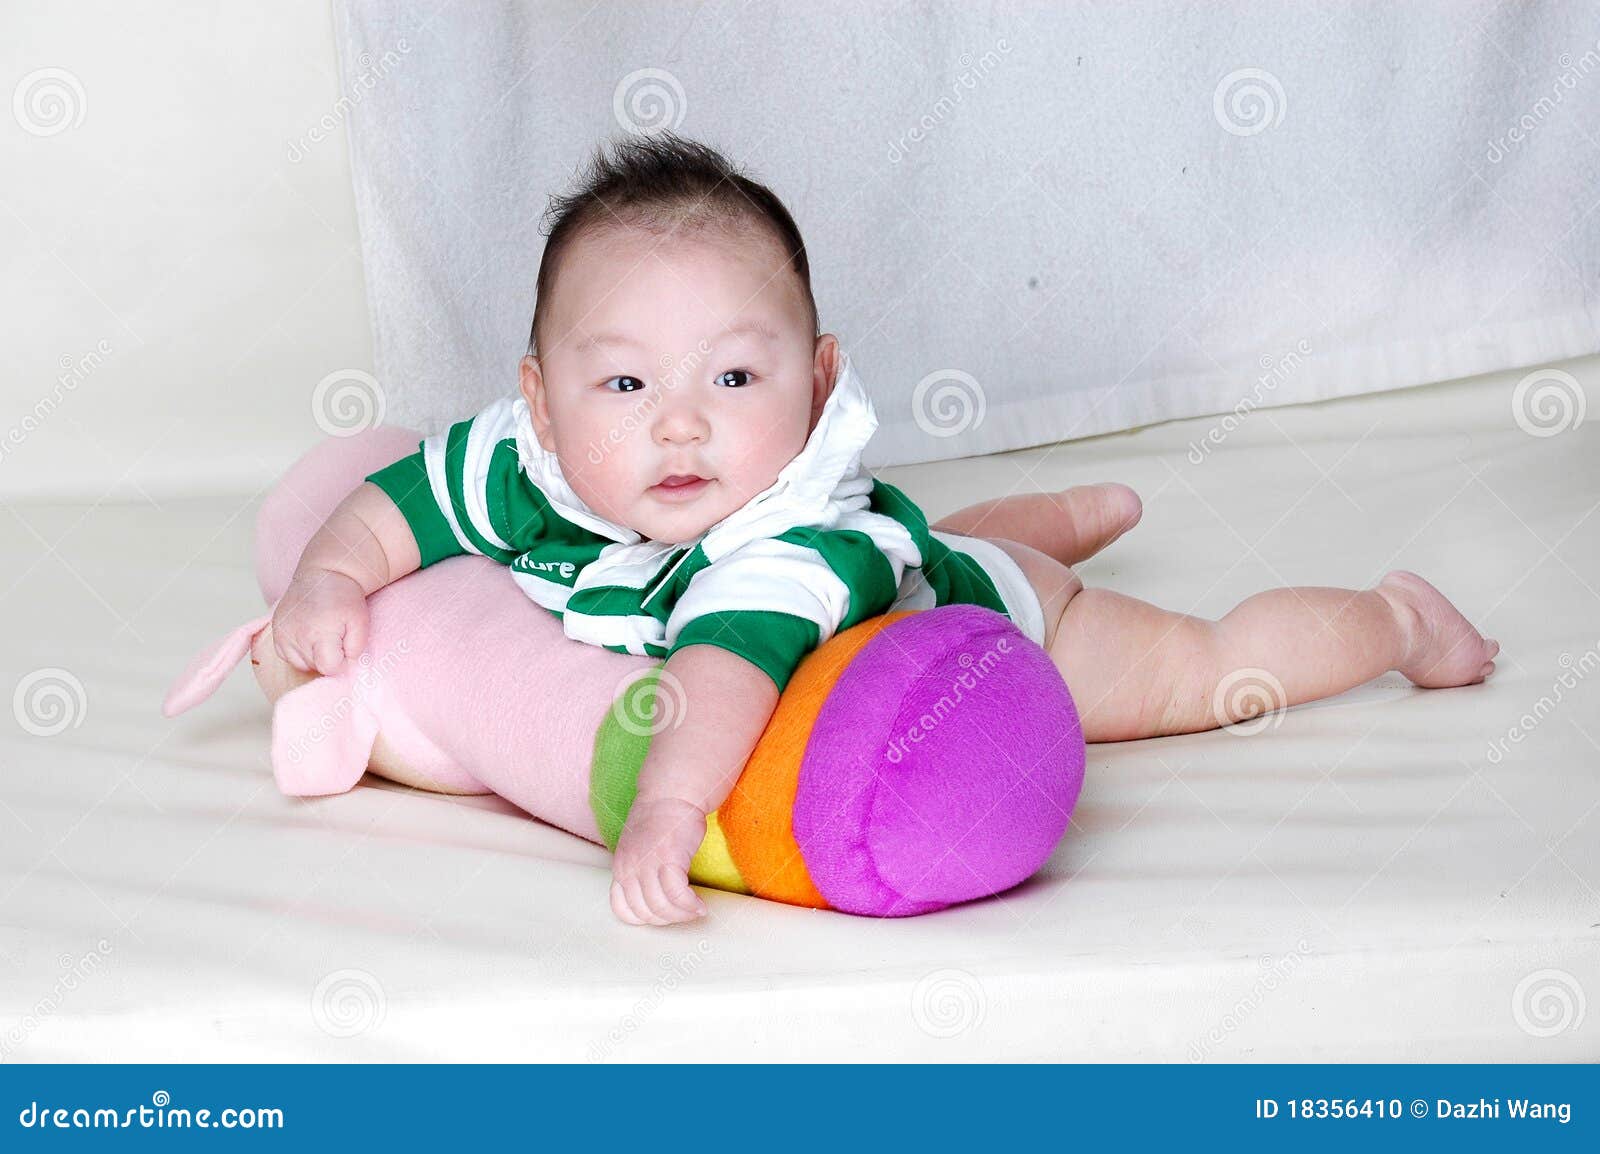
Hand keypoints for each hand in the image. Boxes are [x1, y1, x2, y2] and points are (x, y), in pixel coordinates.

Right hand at [271, 568, 368, 675]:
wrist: (324, 574)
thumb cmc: (345, 598)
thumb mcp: (361, 622)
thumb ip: (355, 649)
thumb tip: (346, 667)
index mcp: (318, 633)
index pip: (329, 668)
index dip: (341, 662)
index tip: (346, 647)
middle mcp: (296, 635)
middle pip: (315, 666)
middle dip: (328, 657)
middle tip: (335, 635)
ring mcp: (282, 633)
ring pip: (300, 664)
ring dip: (313, 656)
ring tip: (322, 635)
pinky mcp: (276, 631)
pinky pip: (287, 656)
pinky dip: (298, 651)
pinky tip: (309, 636)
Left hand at [609, 796, 708, 924]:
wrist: (670, 794)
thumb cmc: (658, 819)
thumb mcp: (636, 849)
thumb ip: (637, 871)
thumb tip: (651, 899)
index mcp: (620, 867)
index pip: (623, 910)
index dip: (645, 919)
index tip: (663, 915)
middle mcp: (629, 868)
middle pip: (645, 912)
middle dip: (667, 920)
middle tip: (684, 914)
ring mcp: (647, 864)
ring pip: (662, 907)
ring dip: (682, 915)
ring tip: (695, 911)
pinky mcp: (669, 858)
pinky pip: (678, 894)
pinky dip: (690, 905)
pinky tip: (699, 905)